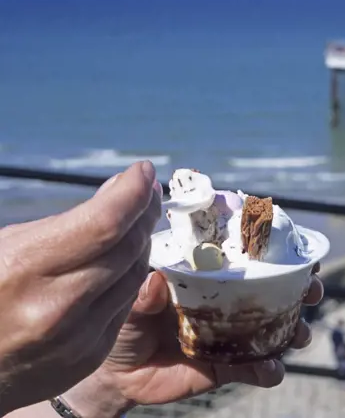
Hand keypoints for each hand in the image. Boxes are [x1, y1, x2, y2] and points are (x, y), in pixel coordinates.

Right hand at [0, 161, 161, 414]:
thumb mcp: (5, 245)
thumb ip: (64, 221)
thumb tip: (119, 191)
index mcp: (22, 269)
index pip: (104, 223)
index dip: (134, 192)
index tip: (144, 171)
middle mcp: (55, 308)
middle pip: (128, 248)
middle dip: (145, 212)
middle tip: (148, 190)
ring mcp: (76, 338)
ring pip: (135, 275)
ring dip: (142, 242)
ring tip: (138, 220)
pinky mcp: (89, 355)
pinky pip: (125, 304)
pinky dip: (130, 275)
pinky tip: (124, 259)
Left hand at [61, 264, 324, 417]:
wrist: (114, 374)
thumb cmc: (122, 323)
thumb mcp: (127, 302)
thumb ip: (142, 292)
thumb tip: (156, 280)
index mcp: (208, 275)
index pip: (247, 255)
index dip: (276, 249)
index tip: (298, 246)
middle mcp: (226, 301)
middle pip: (274, 289)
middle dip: (300, 288)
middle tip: (312, 288)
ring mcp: (230, 334)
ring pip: (273, 328)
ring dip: (294, 329)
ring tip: (300, 334)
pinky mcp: (226, 366)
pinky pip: (255, 368)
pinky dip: (269, 369)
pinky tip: (272, 368)